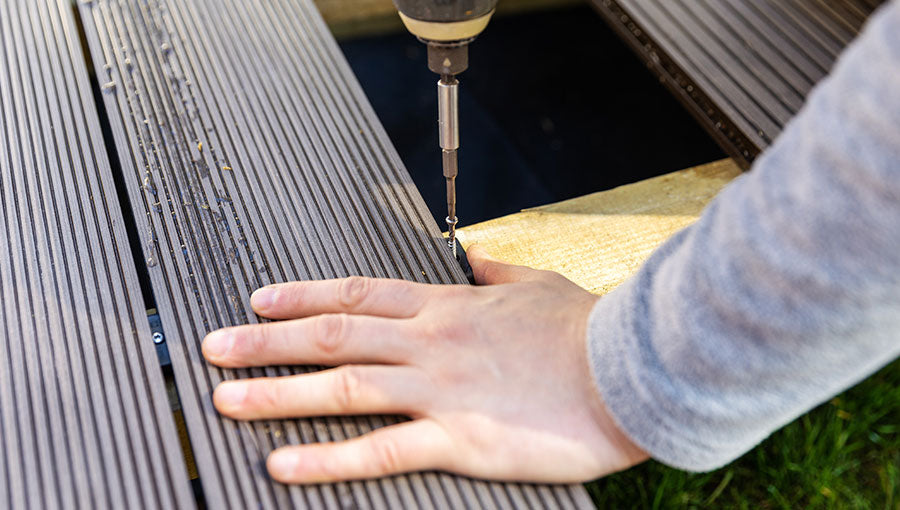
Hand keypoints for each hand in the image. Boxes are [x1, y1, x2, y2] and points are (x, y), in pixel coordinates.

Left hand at [202, 245, 647, 483]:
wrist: (632, 367)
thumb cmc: (589, 329)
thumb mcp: (540, 283)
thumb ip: (499, 271)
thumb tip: (475, 258)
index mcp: (449, 306)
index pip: (358, 294)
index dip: (303, 295)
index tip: (261, 298)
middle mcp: (432, 342)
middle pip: (333, 335)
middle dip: (267, 341)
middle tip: (215, 347)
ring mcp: (441, 389)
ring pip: (343, 385)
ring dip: (277, 392)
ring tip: (225, 399)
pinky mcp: (461, 437)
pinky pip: (381, 447)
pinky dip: (328, 456)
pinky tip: (285, 464)